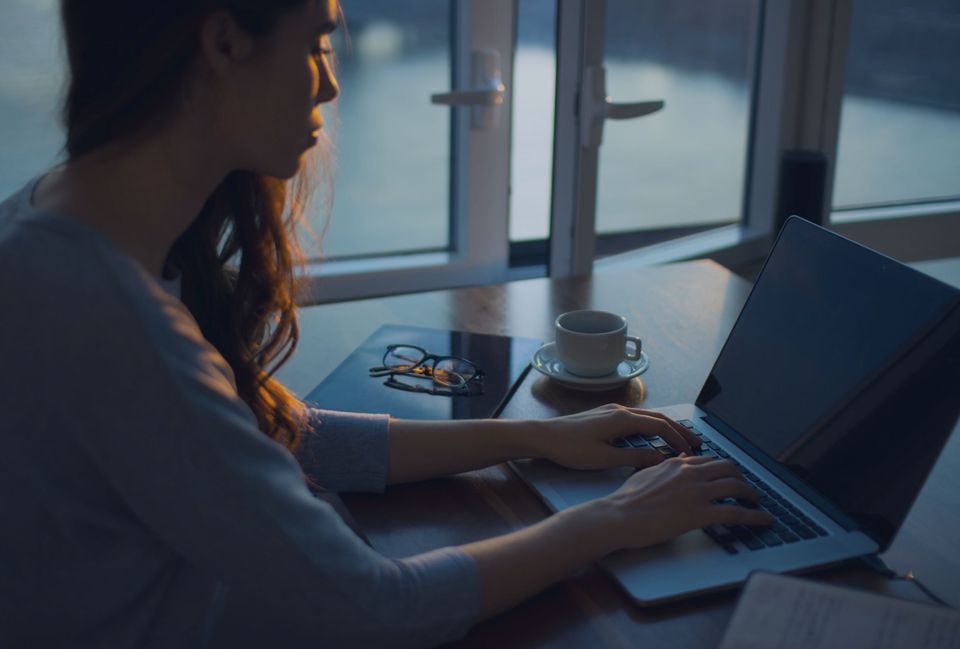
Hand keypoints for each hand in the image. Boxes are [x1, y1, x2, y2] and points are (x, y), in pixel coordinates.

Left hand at [528, 404, 700, 470]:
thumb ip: (634, 458)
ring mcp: (612, 410)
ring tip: (679, 440)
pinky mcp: (604, 415)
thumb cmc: (570, 448)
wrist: (543, 436)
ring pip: (647, 416)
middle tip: (696, 442)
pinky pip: (635, 418)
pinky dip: (651, 426)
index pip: (660, 426)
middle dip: (679, 429)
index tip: (691, 452)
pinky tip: (653, 437)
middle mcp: (620, 410)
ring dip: (665, 427)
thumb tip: (660, 459)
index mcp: (622, 419)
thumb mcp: (604, 458)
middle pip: (658, 417)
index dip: (678, 439)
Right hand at [599, 455, 772, 550]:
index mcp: (677, 464)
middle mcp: (691, 473)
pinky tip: (764, 520)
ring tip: (758, 502)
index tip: (728, 475)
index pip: (709, 461)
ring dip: (752, 495)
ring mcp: (697, 492)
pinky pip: (736, 512)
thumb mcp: (645, 474)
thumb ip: (664, 466)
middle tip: (746, 487)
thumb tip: (678, 460)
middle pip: (728, 468)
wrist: (619, 516)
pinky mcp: (701, 513)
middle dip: (741, 477)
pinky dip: (754, 516)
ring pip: (736, 486)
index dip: (722, 468)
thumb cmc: (626, 499)